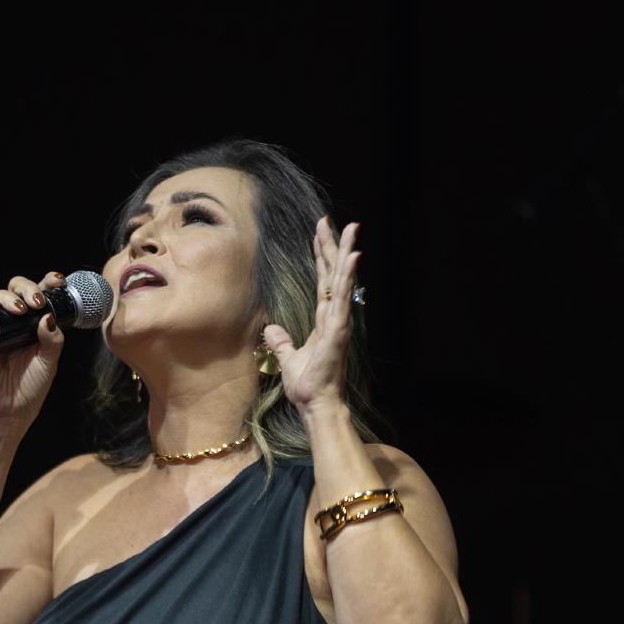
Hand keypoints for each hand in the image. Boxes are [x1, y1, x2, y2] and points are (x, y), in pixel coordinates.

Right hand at [0, 269, 65, 425]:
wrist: (8, 410)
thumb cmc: (30, 387)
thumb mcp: (49, 363)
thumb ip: (52, 340)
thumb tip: (48, 317)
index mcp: (37, 323)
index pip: (42, 294)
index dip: (49, 282)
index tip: (58, 280)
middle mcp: (16, 321)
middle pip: (17, 288)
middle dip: (27, 288)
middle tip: (36, 302)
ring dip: (6, 297)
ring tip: (18, 310)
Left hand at [261, 217, 361, 414]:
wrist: (314, 403)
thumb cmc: (306, 384)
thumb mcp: (287, 357)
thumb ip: (281, 341)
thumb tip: (271, 329)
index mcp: (323, 318)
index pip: (323, 280)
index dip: (322, 255)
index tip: (320, 231)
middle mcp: (334, 316)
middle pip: (334, 273)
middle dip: (333, 245)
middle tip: (332, 220)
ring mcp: (339, 321)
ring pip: (342, 280)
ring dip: (346, 252)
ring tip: (352, 228)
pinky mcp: (339, 330)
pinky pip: (342, 299)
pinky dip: (347, 277)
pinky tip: (352, 257)